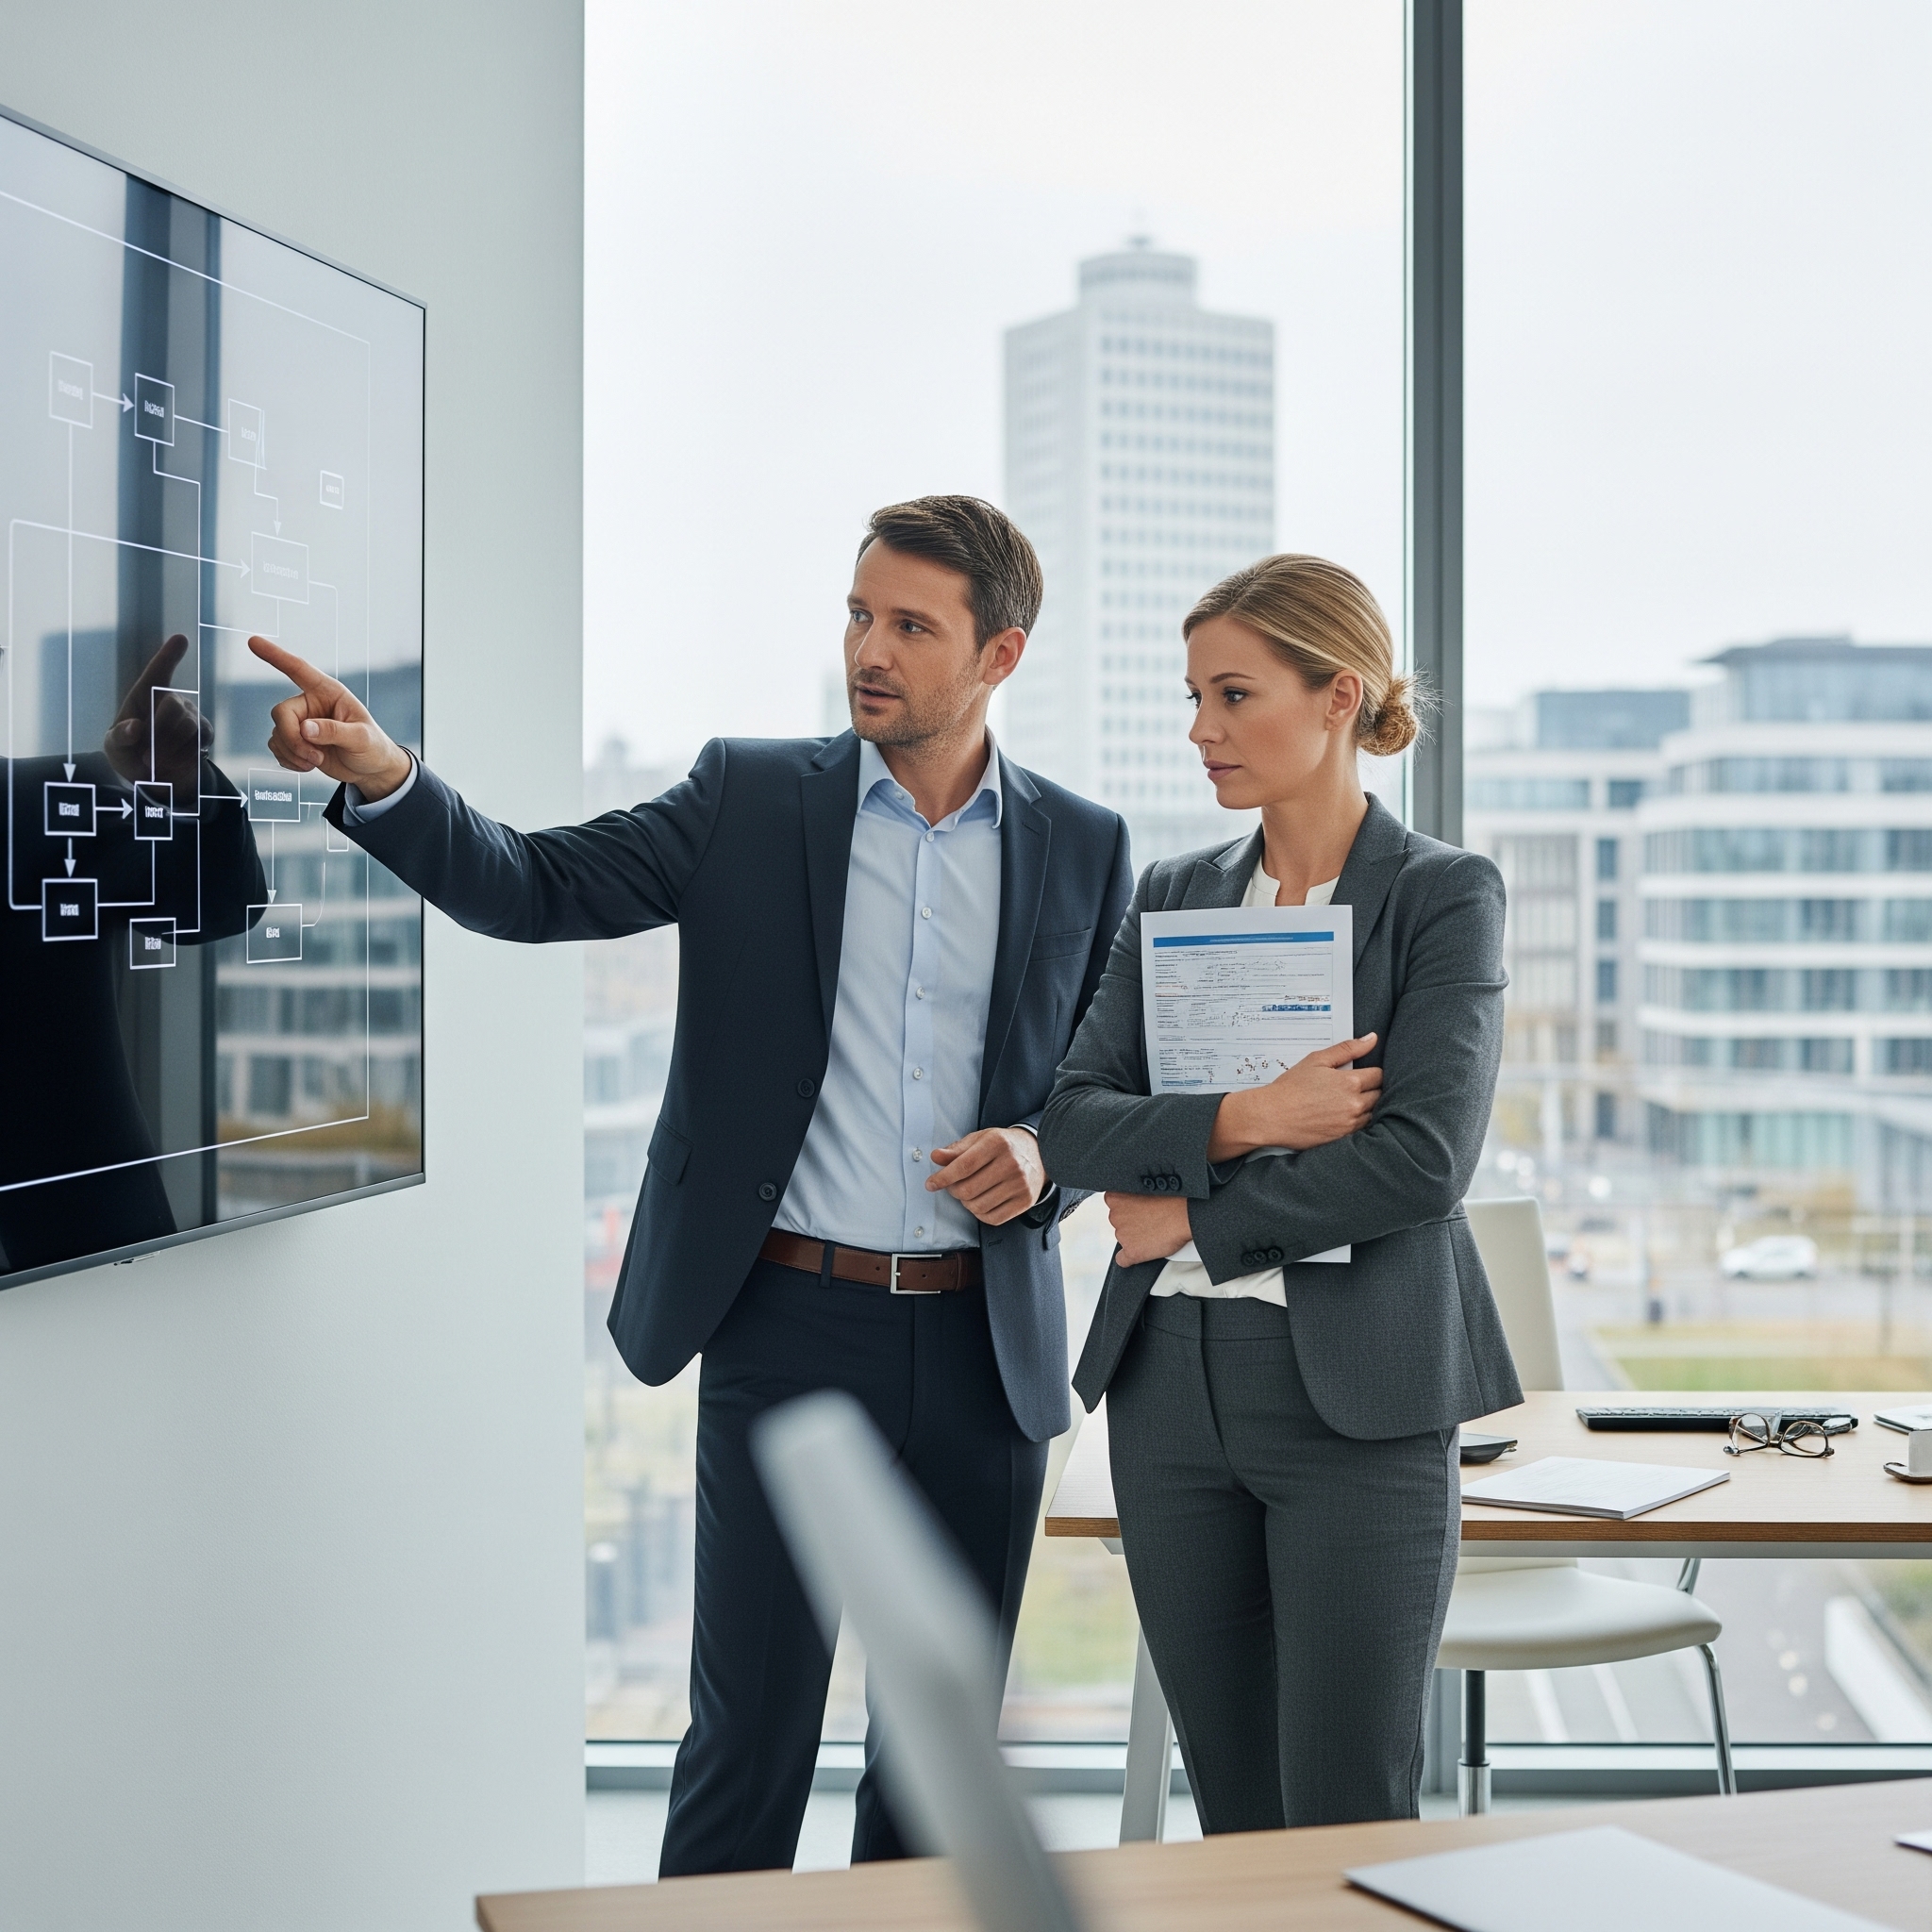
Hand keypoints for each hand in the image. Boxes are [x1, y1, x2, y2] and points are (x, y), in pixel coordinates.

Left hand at [103, 634, 212, 792]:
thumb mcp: (114, 747)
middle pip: (173, 706)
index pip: (158, 672)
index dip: (169, 656)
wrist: (154, 779)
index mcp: (145, 696)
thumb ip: (120, 737)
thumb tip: (135, 727)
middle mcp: (171, 701)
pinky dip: (183, 757)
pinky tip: (173, 762)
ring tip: (154, 763)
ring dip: (169, 749)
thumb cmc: (129, 754)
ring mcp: (191, 716)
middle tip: (146, 757)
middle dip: (160, 733)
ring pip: (188, 727)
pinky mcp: (205, 734)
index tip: (181, 639)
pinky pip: (200, 742)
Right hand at [249, 635, 411, 798]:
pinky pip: (277, 748)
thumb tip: (305, 728)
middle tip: (314, 757)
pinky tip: (309, 765)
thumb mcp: (361, 738)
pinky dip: (289, 760)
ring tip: (318, 760)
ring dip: (293, 753)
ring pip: (277, 734)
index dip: (275, 655)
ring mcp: (301, 723)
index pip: (298, 669)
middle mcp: (311, 704)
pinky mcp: (295, 741)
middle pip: (281, 713)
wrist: (371, 769)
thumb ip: (334, 731)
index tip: (253, 641)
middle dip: (292, 739)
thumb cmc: (373, 747)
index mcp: (329, 692)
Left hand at [925, 1127, 1046, 1225]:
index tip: (931, 1184)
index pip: (963, 1166)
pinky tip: (980, 1202)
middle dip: (954, 1191)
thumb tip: (936, 1157)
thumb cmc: (1003, 1146)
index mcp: (997, 1143)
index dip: (943, 1178)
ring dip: (966, 1203)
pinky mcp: (1025, 1201)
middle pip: (968, 1189)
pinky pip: (993, 1218)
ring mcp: (1020, 1184)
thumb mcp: (980, 1139)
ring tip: (969, 1192)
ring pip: (979, 1206)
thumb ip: (956, 1150)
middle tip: (954, 1186)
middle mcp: (1011, 1163)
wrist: (1038, 1153)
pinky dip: (980, 1214)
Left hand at [1104, 1192, 1192, 1266]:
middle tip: (1148, 1220)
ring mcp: (1122, 1235)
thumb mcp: (1145, 1187)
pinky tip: (1140, 1252)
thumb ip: (1132, 1195)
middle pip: (1117, 1221)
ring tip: (1153, 1231)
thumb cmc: (1171, 1199)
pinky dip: (1130, 1257)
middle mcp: (1115, 1216)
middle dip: (1130, 1221)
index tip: (1136, 1208)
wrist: (1184, 1215)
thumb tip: (1133, 1202)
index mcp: (1116, 1198)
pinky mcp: (1131, 1251)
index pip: (1112, 1203)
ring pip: (1122, 1238)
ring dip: (1134, 1236)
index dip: (1126, 1207)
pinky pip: (1122, 1259)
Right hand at [1208, 1033, 1381, 1160]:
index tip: (1360, 1074)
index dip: (1371, 1073)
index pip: (1379, 1075)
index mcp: (1351, 1082)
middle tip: (1352, 1088)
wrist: (1271, 1116)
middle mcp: (1355, 1104)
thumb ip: (1347, 1049)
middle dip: (1370, 1089)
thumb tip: (1372, 1038)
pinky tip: (1340, 1116)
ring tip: (1345, 1102)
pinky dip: (1355, 1121)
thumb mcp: (1317, 1060)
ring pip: (1372, 1113)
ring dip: (1365, 1106)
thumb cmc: (1291, 1087)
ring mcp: (1350, 1123)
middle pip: (1379, 1095)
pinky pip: (1361, 1128)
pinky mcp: (1343, 1138)